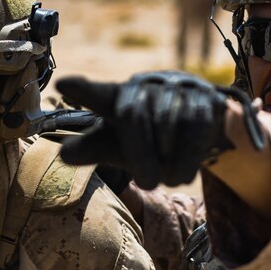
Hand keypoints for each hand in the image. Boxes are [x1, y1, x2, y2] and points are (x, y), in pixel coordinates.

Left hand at [57, 72, 234, 189]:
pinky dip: (188, 157)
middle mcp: (147, 85)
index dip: (84, 90)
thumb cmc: (148, 140)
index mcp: (119, 97)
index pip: (100, 94)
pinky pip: (196, 127)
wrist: (198, 132)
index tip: (63, 85)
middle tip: (146, 184)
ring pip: (169, 122)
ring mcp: (178, 88)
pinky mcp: (206, 98)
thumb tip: (63, 155)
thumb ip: (92, 150)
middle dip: (140, 153)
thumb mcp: (118, 147)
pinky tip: (182, 175)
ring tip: (166, 180)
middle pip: (134, 115)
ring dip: (167, 160)